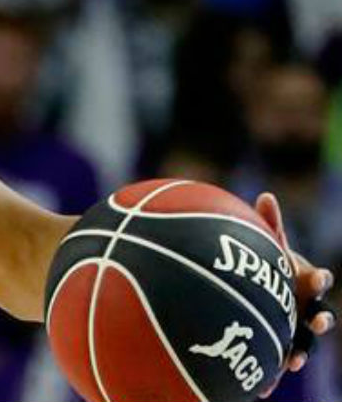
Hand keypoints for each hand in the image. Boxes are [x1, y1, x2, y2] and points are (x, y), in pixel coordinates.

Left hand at [254, 193, 335, 398]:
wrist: (259, 289)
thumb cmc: (267, 264)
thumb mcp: (266, 246)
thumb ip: (269, 226)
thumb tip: (267, 195)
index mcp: (303, 283)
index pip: (316, 281)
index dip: (318, 279)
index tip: (318, 276)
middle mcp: (304, 307)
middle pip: (318, 316)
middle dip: (319, 319)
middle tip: (316, 321)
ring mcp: (294, 327)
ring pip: (303, 342)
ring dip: (301, 350)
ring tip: (295, 359)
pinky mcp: (279, 345)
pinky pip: (277, 359)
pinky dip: (273, 372)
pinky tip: (262, 388)